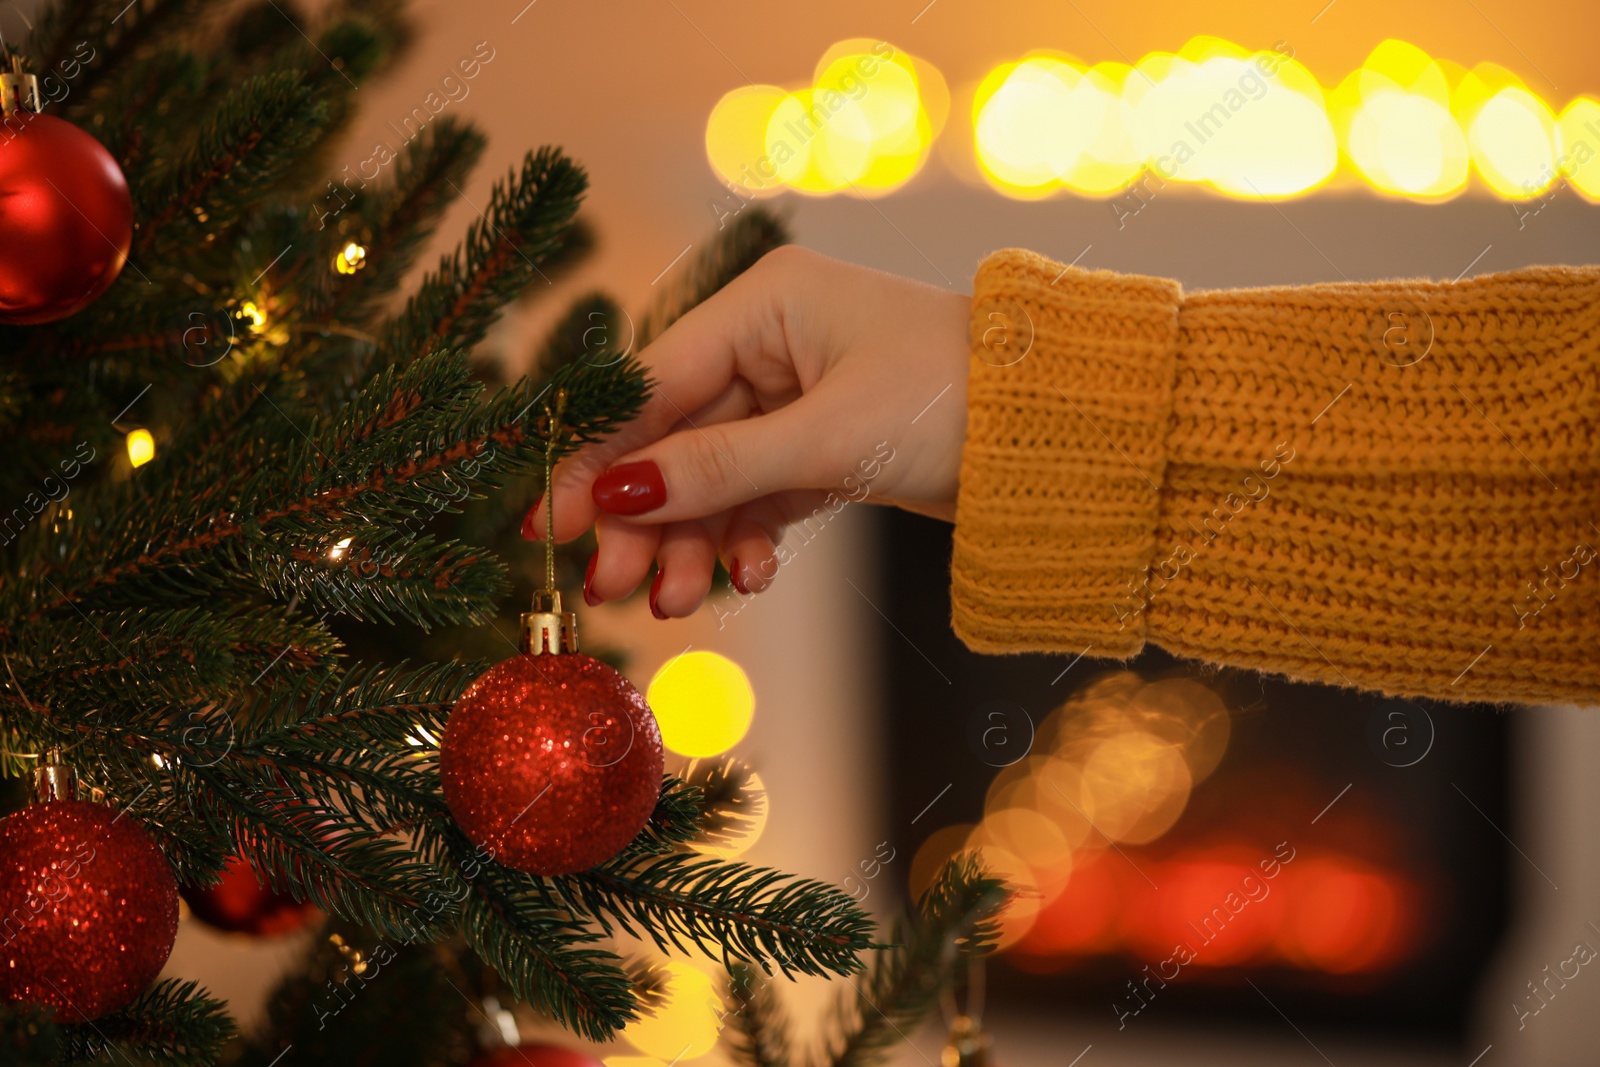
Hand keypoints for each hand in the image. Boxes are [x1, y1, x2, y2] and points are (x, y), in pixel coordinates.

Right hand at [526, 245, 970, 617]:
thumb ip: (719, 468)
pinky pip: (761, 496)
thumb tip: (617, 494)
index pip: (653, 385)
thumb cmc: (953, 401)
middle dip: (647, 517)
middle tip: (612, 587)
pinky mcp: (825, 449)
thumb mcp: (827, 438)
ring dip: (694, 540)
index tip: (550, 519)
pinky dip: (747, 538)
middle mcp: (774, 346)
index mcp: (765, 306)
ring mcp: (799, 399)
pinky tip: (747, 577)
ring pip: (716, 477)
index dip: (601, 457)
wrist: (1062, 436)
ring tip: (678, 603)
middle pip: (677, 438)